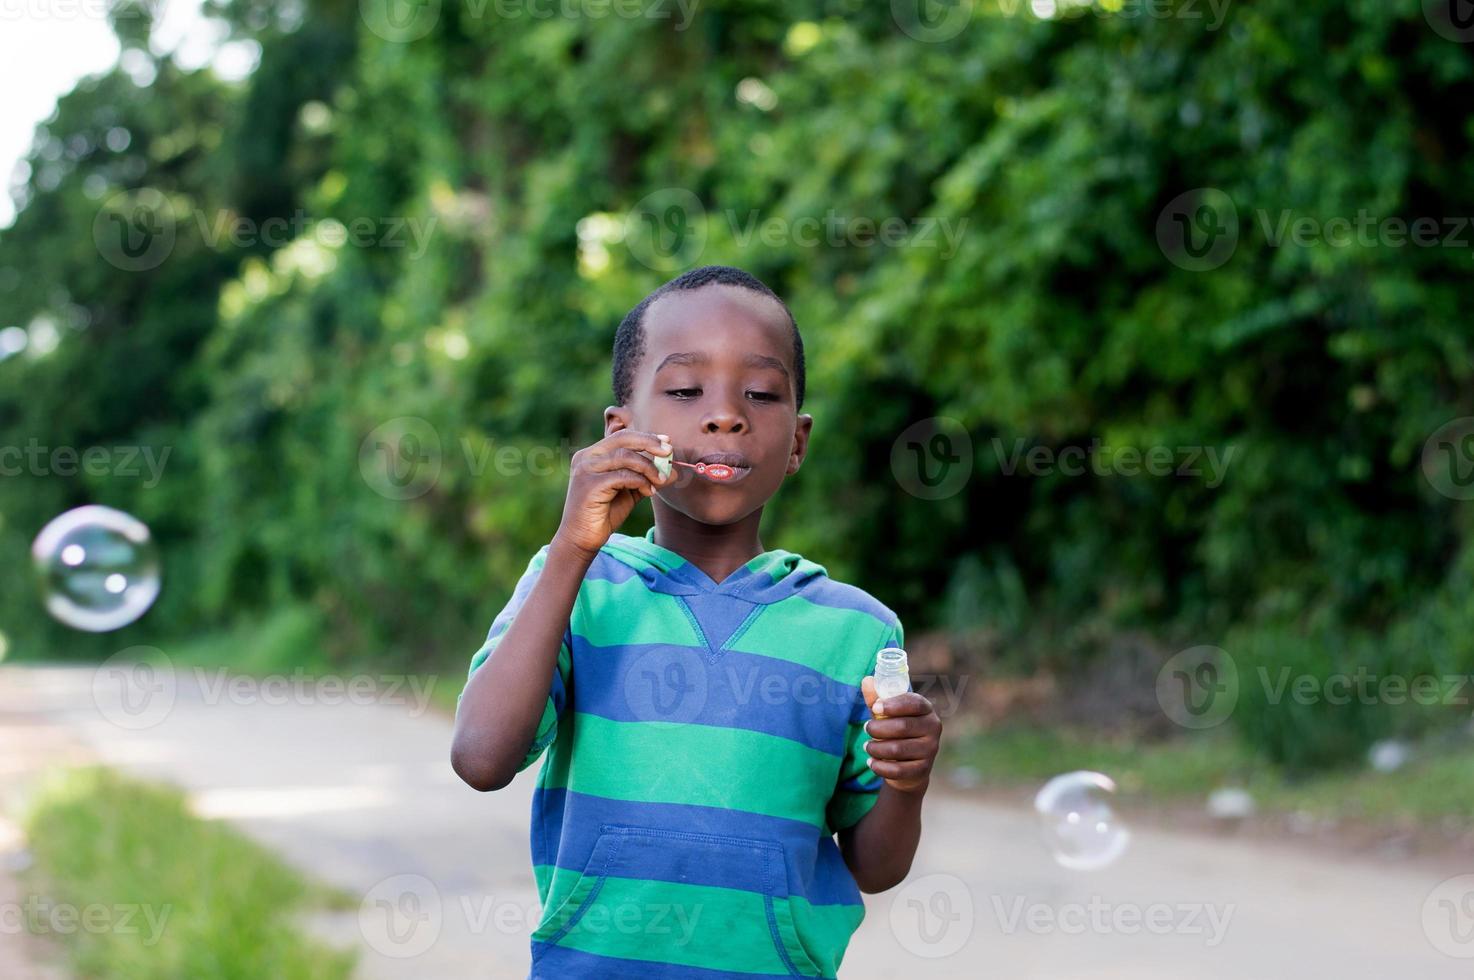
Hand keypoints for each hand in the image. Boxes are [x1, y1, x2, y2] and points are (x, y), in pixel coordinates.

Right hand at [554, 429, 676, 558]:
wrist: (581, 539)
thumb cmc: (604, 514)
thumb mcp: (630, 492)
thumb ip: (647, 479)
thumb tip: (673, 472)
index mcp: (593, 454)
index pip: (622, 437)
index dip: (646, 437)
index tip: (667, 442)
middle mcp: (586, 457)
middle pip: (623, 439)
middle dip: (649, 443)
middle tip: (669, 452)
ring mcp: (586, 470)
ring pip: (625, 457)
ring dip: (648, 468)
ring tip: (660, 481)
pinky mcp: (589, 486)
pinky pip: (622, 476)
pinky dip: (640, 481)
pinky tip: (649, 492)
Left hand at [860, 676, 941, 793]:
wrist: (909, 766)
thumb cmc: (896, 732)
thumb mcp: (887, 714)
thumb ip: (877, 698)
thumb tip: (867, 680)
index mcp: (926, 709)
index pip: (914, 703)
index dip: (893, 705)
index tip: (875, 707)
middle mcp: (933, 727)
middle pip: (903, 726)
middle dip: (878, 728)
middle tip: (866, 728)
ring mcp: (930, 750)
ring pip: (897, 749)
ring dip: (876, 748)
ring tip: (868, 746)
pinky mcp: (923, 769)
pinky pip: (897, 769)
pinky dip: (880, 766)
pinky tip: (872, 762)